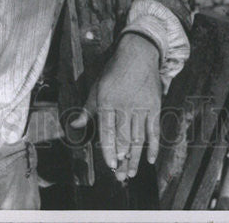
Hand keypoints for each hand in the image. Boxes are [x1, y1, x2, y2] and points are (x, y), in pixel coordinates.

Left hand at [70, 33, 161, 180]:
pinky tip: (150, 159)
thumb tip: (74, 125)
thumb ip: (87, 109)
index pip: (108, 131)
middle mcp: (125, 105)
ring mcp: (141, 106)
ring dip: (135, 157)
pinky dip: (153, 145)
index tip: (110, 165)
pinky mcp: (155, 105)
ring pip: (138, 137)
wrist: (138, 53)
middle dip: (122, 159)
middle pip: (124, 138)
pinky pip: (154, 130)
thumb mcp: (97, 87)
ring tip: (131, 172)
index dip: (109, 149)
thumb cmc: (114, 72)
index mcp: (108, 101)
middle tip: (120, 176)